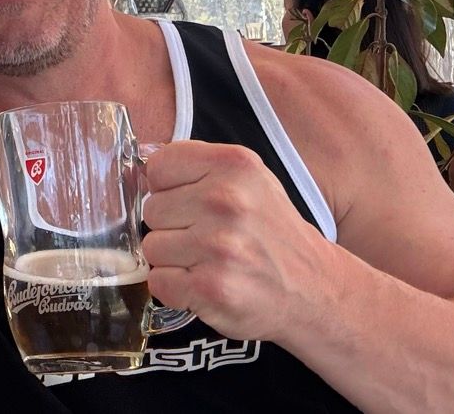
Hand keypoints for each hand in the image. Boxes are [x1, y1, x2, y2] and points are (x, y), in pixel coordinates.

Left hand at [139, 140, 337, 342]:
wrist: (313, 289)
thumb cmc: (270, 232)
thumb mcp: (249, 180)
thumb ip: (198, 168)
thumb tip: (141, 167)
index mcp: (234, 165)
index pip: (158, 166)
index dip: (168, 188)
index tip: (190, 202)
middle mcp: (227, 200)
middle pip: (151, 210)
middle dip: (173, 227)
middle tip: (209, 238)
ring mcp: (218, 246)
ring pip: (151, 248)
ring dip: (173, 260)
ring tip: (209, 262)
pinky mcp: (211, 288)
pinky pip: (158, 282)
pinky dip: (176, 289)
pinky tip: (206, 284)